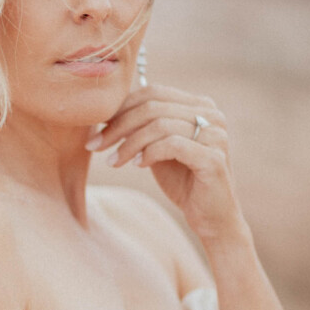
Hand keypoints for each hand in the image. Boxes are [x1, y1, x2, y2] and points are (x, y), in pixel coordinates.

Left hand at [87, 83, 245, 242]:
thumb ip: (141, 127)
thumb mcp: (157, 147)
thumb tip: (104, 113)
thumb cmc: (182, 180)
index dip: (120, 108)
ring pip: (160, 125)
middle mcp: (211, 115)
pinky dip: (149, 153)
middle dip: (117, 126)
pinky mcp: (213, 158)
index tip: (97, 128)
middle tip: (94, 145)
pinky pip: (172, 145)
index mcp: (199, 105)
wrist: (209, 216)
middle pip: (153, 106)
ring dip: (129, 144)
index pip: (153, 93)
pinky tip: (137, 166)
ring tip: (112, 161)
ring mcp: (215, 135)